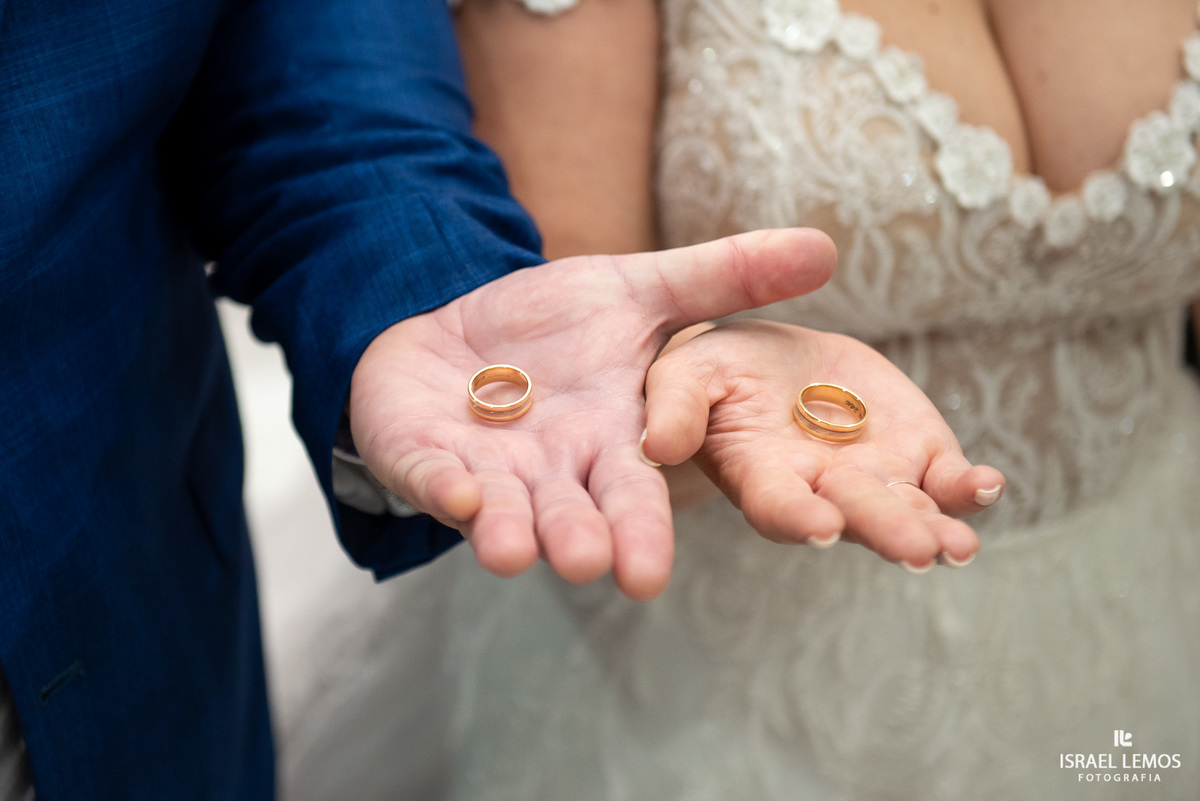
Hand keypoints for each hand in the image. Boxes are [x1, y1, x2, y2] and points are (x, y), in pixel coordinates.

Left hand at [349, 229, 836, 599]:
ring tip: (516, 554)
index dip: (641, 533)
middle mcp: (555, 470)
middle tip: (597, 566)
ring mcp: (488, 469)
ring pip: (504, 511)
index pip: (633, 494)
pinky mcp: (426, 455)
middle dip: (583, 539)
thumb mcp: (640, 288)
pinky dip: (440, 487)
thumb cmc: (555, 321)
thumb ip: (725, 278)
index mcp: (613, 441)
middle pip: (574, 514)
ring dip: (509, 532)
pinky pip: (431, 476)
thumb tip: (827, 246)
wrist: (456, 321)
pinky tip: (454, 495)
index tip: (651, 575)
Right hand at [642, 320, 1004, 569]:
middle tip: (919, 551)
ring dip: (937, 528)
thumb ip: (676, 404)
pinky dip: (968, 488)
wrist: (772, 358)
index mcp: (761, 473)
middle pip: (856, 514)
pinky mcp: (915, 450)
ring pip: (909, 509)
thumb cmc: (716, 371)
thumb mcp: (685, 372)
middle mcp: (821, 487)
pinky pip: (946, 479)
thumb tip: (658, 444)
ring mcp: (874, 474)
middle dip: (888, 531)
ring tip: (959, 545)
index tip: (820, 526)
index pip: (778, 505)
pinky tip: (986, 486)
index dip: (798, 517)